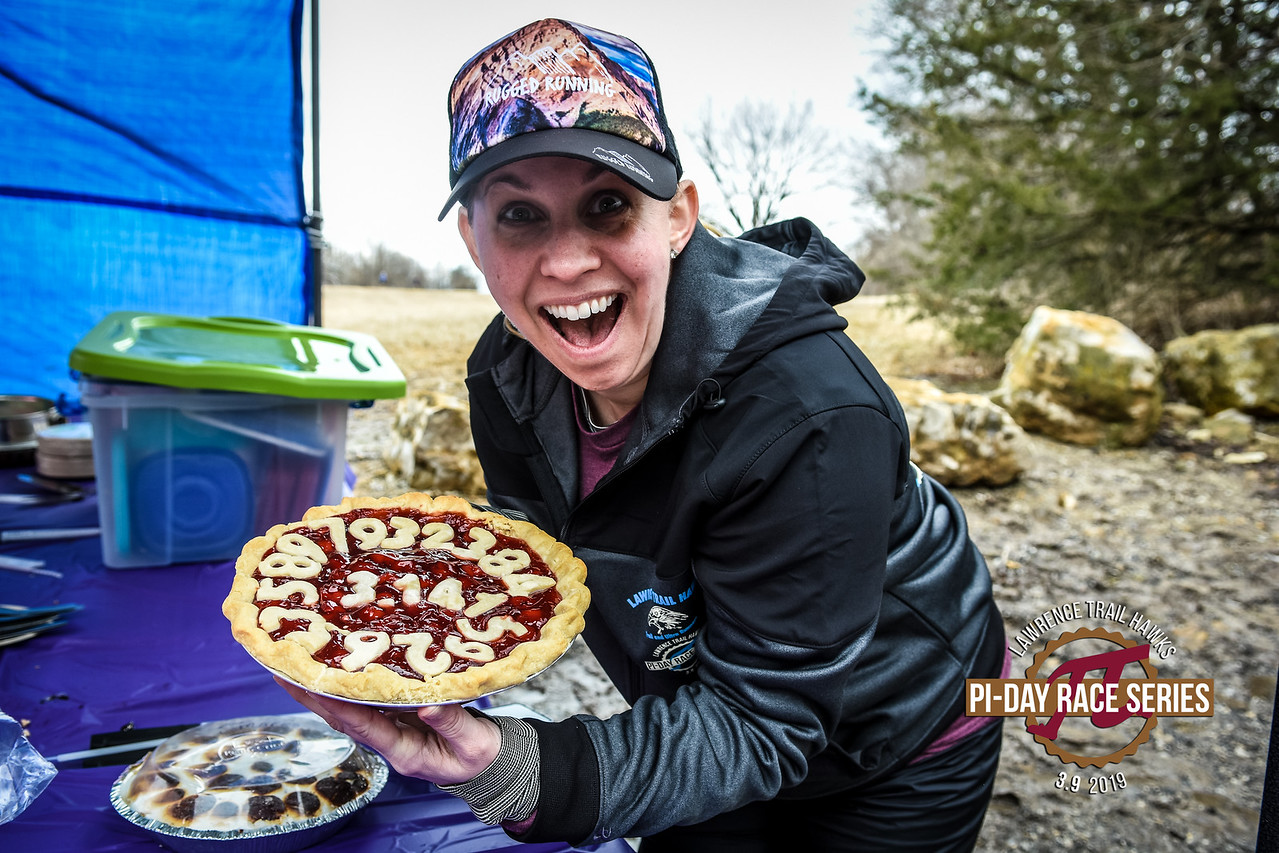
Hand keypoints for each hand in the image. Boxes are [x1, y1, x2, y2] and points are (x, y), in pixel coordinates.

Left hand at [274, 677, 501, 784]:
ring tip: (299, 663)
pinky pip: (366, 702)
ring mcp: (391, 730)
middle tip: (284, 668)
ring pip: (350, 710)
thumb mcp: (473, 743)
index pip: (363, 727)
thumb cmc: (482, 756)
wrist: (489, 763)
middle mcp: (390, 742)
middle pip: (344, 718)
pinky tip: (337, 667)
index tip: (311, 685)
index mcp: (404, 752)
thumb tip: (428, 704)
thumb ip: (452, 724)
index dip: (336, 706)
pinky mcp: (397, 718)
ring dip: (323, 690)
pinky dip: (347, 686)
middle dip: (313, 696)